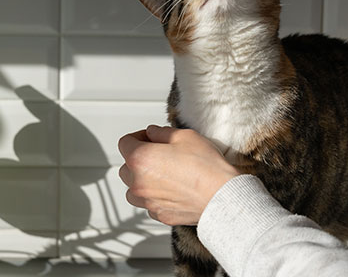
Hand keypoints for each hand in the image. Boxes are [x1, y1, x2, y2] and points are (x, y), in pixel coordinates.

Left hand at [118, 125, 240, 225]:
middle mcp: (138, 182)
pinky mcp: (160, 214)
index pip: (125, 143)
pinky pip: (149, 204)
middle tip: (158, 153)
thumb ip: (161, 132)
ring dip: (142, 180)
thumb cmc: (206, 167)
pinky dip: (154, 196)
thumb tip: (153, 133)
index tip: (149, 137)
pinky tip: (172, 189)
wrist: (222, 196)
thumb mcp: (184, 136)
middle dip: (138, 158)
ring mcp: (148, 202)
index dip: (137, 136)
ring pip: (133, 189)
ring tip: (162, 174)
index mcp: (140, 159)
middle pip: (126, 167)